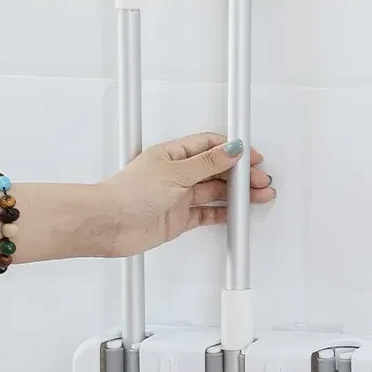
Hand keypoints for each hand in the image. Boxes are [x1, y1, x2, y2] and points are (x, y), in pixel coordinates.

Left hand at [100, 132, 274, 256]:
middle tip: (261, 181)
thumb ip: (207, 163)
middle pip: (216, 170)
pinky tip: (236, 213)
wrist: (110, 224)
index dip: (233, 150)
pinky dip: (223, 214)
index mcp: (173, 155)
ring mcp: (178, 197)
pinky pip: (207, 214)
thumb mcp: (175, 172)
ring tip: (257, 197)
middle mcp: (176, 174)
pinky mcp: (178, 219)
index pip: (210, 146)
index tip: (253, 157)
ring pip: (215, 192)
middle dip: (240, 175)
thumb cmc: (129, 193)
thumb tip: (231, 150)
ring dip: (236, 195)